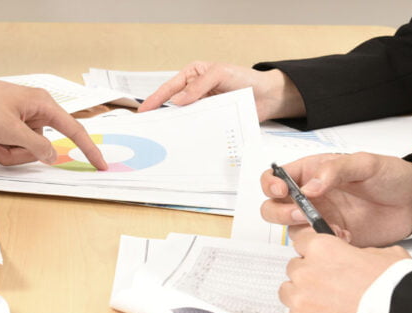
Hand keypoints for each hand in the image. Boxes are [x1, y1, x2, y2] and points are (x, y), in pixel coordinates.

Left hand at [0, 63, 107, 168]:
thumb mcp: (12, 131)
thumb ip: (36, 147)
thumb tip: (52, 156)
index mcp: (43, 105)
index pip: (74, 130)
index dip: (89, 149)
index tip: (100, 164)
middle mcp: (34, 110)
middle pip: (40, 147)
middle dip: (17, 153)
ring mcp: (19, 117)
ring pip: (21, 149)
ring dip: (3, 149)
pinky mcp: (6, 122)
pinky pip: (8, 145)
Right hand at [138, 62, 304, 121]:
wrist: (268, 96)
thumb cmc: (245, 78)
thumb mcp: (220, 73)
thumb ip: (198, 85)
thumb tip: (177, 100)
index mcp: (192, 75)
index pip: (170, 88)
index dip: (155, 99)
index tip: (143, 111)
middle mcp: (194, 92)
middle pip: (173, 105)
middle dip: (160, 115)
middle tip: (147, 127)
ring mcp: (202, 107)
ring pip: (184, 118)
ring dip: (175, 126)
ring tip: (161, 137)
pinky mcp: (211, 120)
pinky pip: (197, 127)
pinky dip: (191, 133)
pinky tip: (184, 141)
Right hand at [260, 153, 411, 246]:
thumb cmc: (390, 176)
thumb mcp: (365, 163)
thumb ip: (335, 170)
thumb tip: (309, 187)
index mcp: (310, 173)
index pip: (274, 178)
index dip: (270, 185)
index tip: (281, 191)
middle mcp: (309, 196)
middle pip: (273, 208)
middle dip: (280, 213)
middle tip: (302, 214)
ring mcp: (318, 218)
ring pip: (290, 229)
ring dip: (302, 231)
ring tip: (328, 227)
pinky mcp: (331, 237)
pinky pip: (314, 245)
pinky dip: (323, 245)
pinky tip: (344, 237)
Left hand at [281, 228, 409, 312]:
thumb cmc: (395, 288)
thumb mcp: (381, 255)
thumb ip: (356, 253)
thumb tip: (352, 258)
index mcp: (321, 248)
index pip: (301, 241)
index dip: (313, 249)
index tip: (318, 256)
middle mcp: (305, 272)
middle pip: (294, 268)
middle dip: (309, 274)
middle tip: (330, 284)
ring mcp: (300, 300)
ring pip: (289, 292)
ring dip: (302, 295)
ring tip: (326, 303)